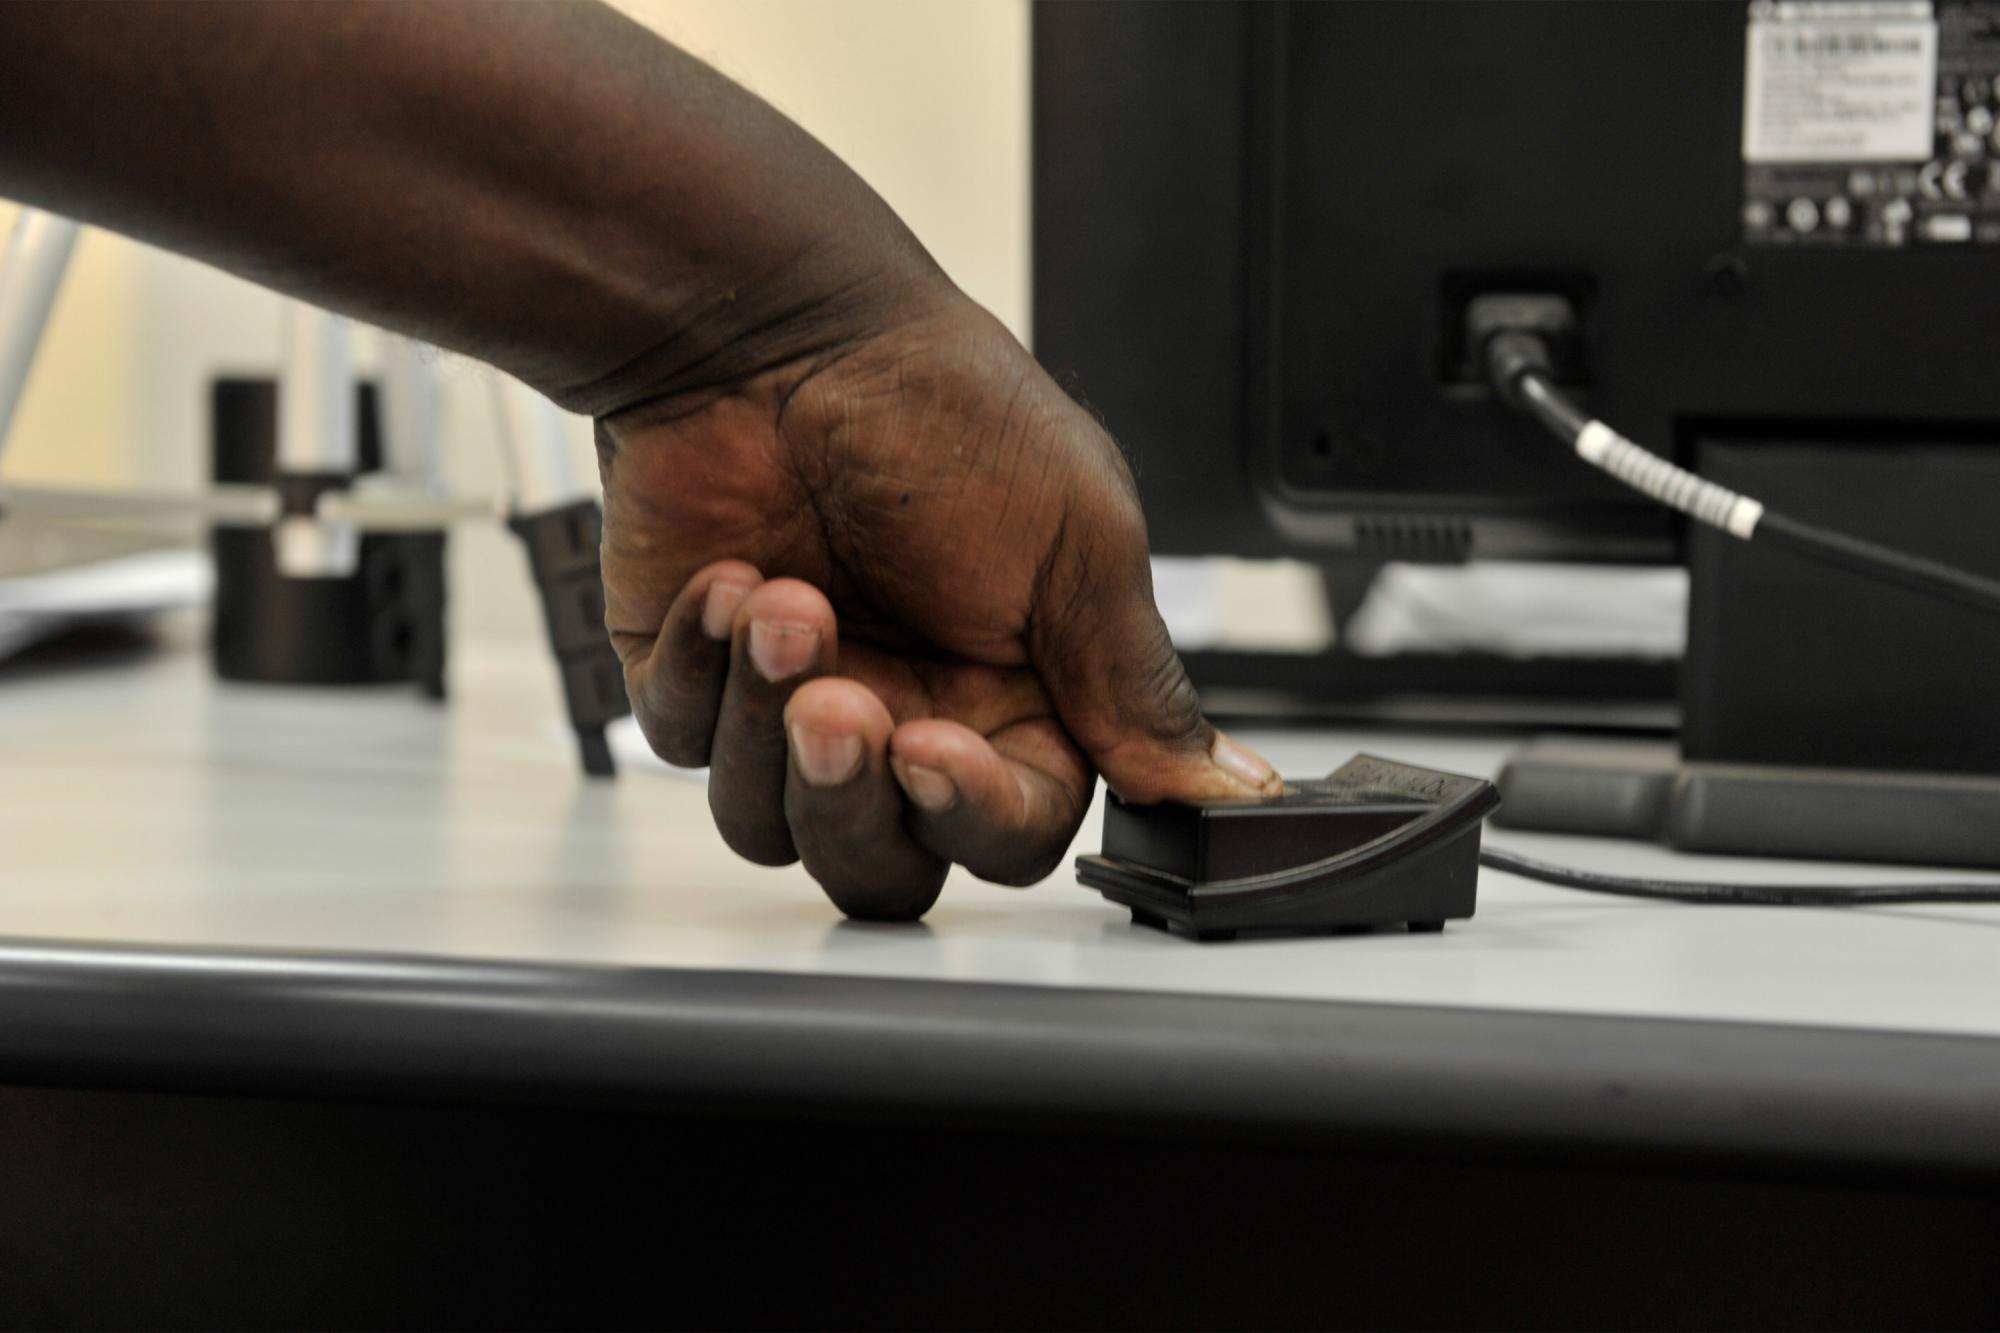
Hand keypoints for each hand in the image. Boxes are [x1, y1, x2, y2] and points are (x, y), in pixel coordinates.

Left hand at [597, 288, 1279, 919]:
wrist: (775, 327)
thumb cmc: (935, 407)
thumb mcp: (1077, 538)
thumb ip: (1138, 684)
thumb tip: (1228, 785)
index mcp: (1019, 694)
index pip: (1013, 833)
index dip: (972, 815)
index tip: (934, 751)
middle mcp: (909, 713)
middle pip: (883, 864)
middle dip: (852, 803)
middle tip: (842, 708)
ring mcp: (794, 703)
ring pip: (770, 825)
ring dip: (768, 725)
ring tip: (784, 606)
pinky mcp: (696, 676)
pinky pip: (685, 741)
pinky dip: (703, 666)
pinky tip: (732, 583)